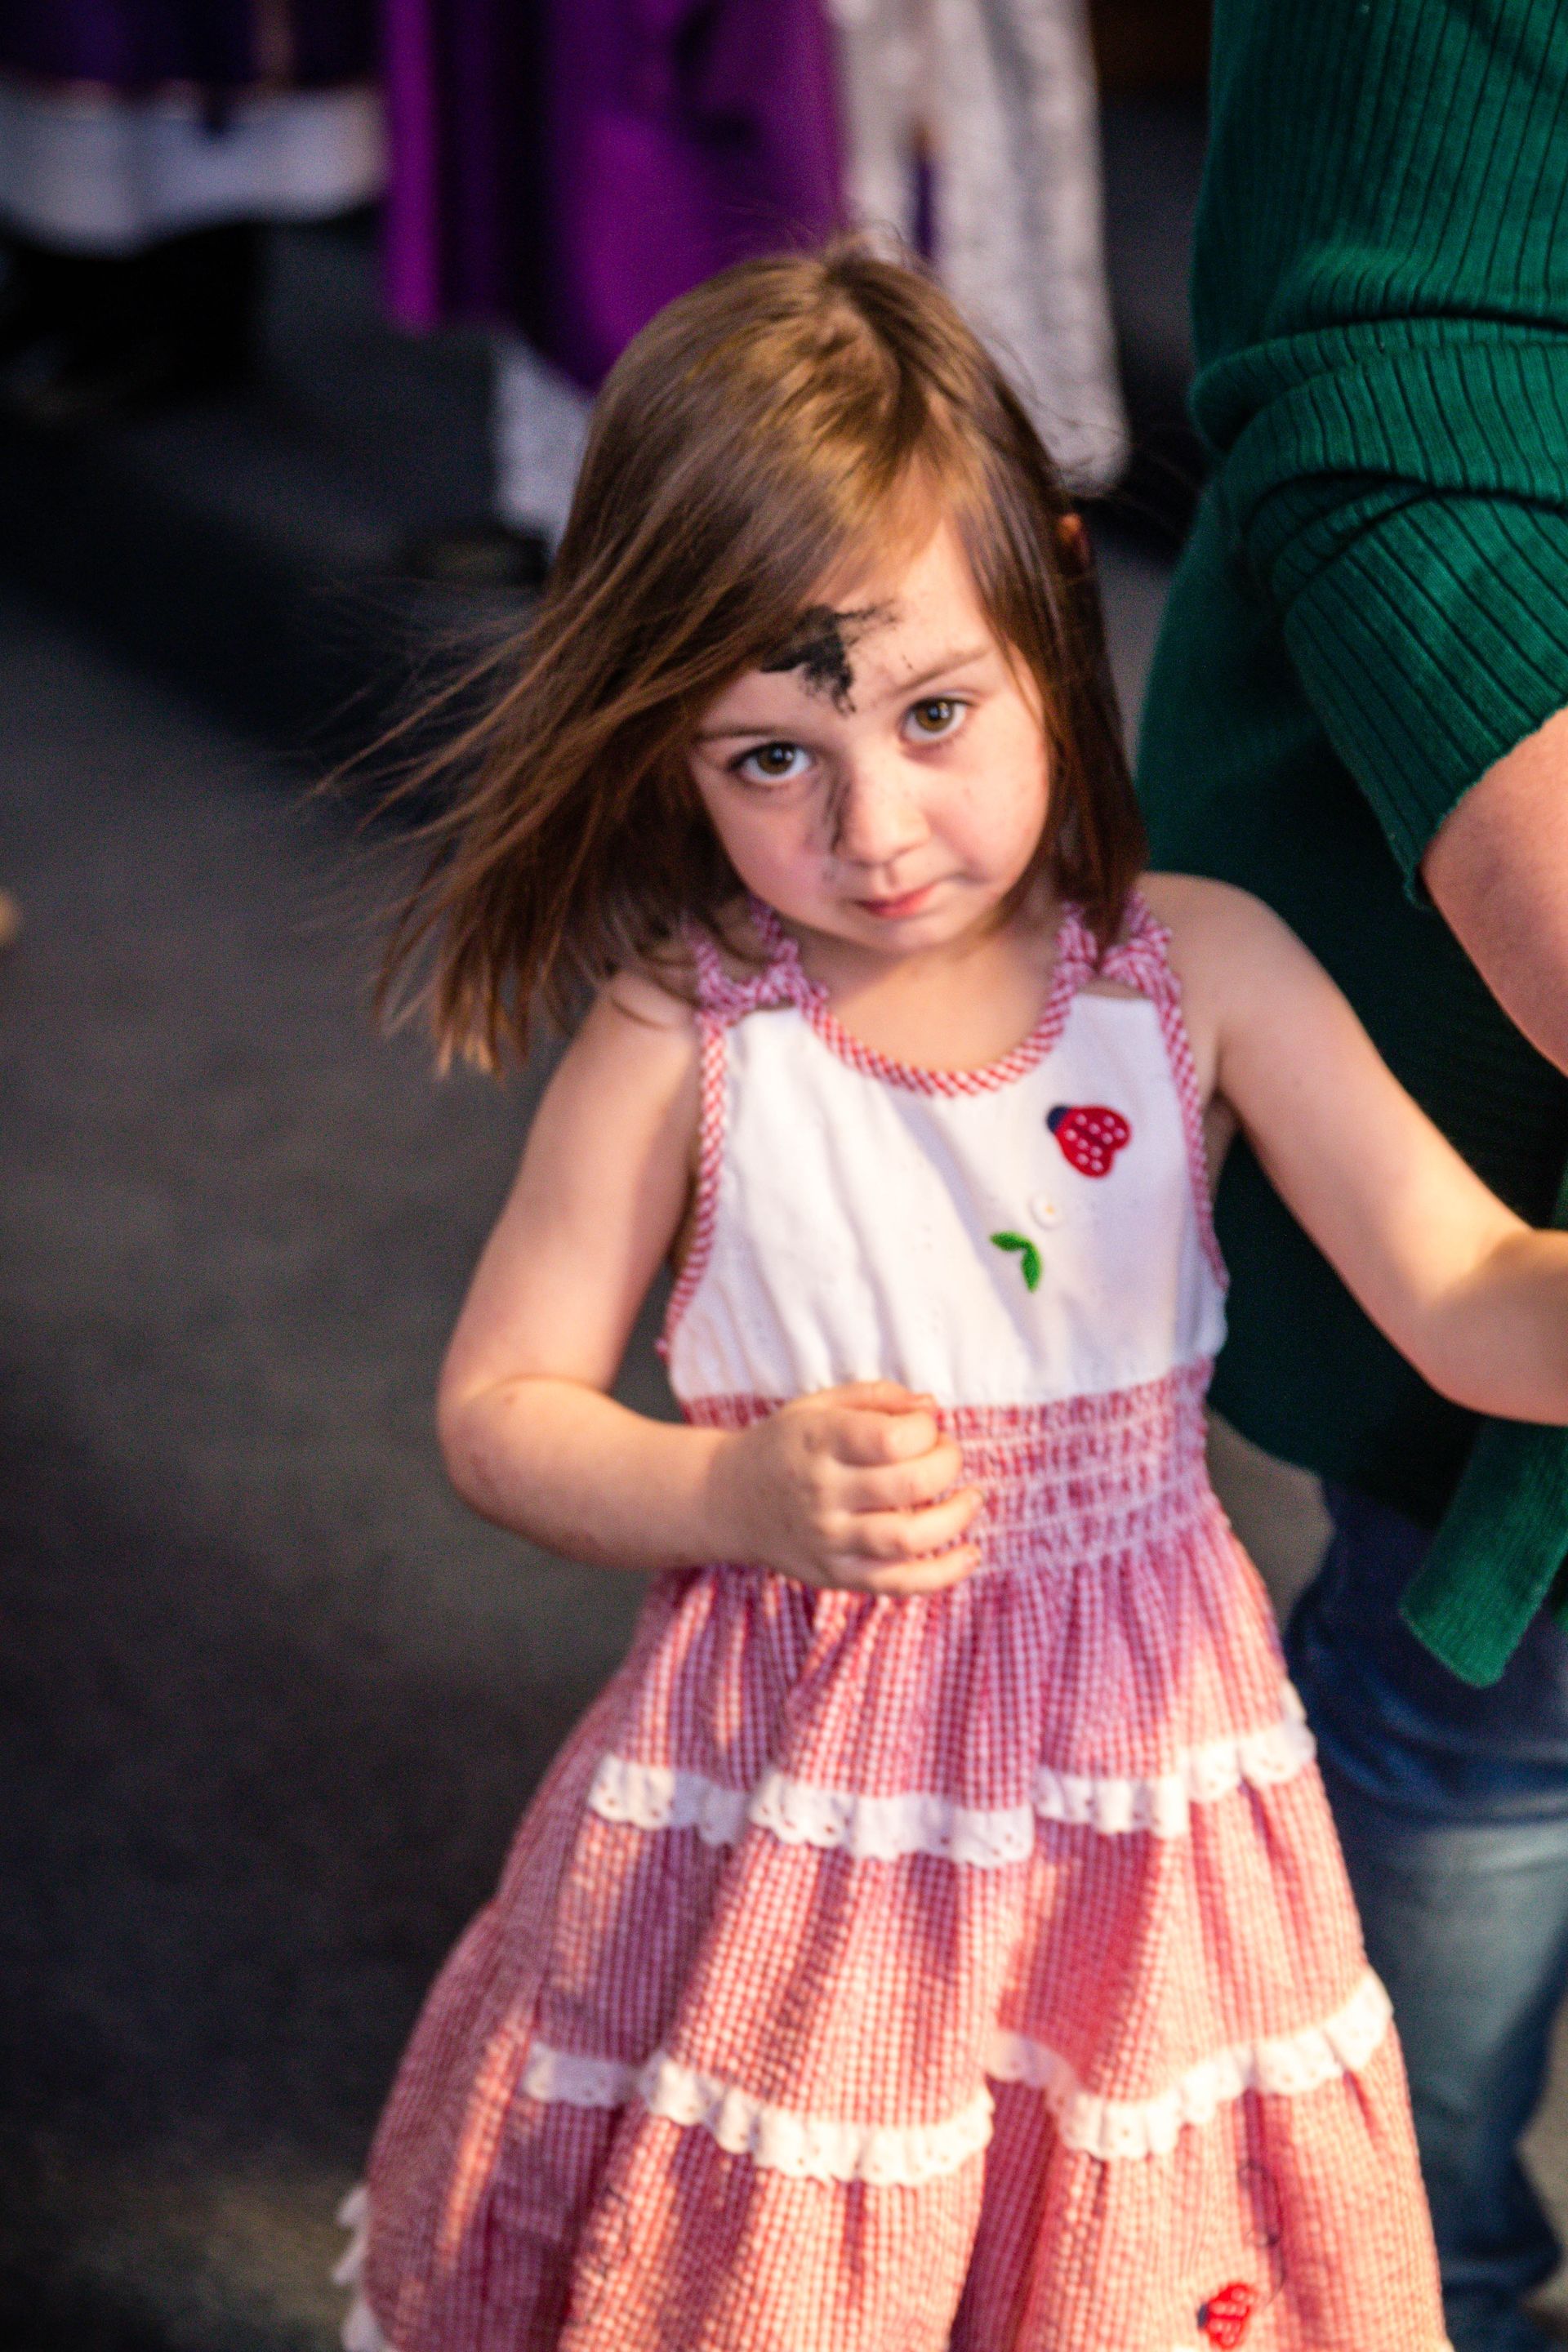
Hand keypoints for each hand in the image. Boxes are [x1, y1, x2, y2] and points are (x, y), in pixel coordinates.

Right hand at [707, 1381, 983, 1594]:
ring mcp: (830, 1540)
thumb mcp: (818, 1406)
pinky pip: (899, 1583)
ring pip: (910, 1539)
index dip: (927, 1430)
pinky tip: (971, 1553)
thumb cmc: (786, 1444)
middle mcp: (824, 1493)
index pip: (894, 1438)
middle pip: (911, 1484)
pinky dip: (944, 1573)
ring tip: (971, 1498)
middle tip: (948, 1455)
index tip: (926, 1427)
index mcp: (819, 1442)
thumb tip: (932, 1407)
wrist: (729, 1500)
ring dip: (956, 1517)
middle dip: (948, 1465)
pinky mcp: (837, 1575)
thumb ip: (876, 1398)